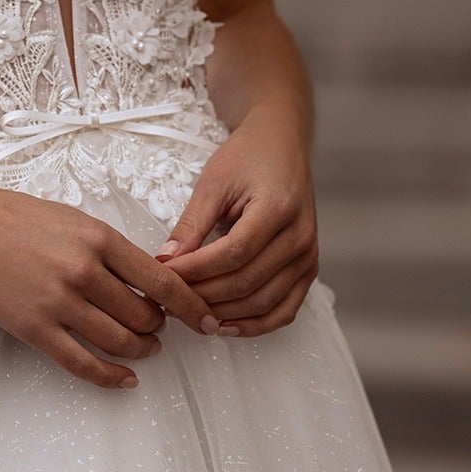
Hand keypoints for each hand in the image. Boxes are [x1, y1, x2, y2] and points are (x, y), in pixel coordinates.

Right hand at [0, 178, 222, 388]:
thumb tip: (149, 277)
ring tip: (145, 348)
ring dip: (141, 350)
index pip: (163, 280)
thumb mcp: (72, 218)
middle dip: (160, 327)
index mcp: (98, 238)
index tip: (207, 319)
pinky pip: (82, 362)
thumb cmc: (13, 217)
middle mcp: (84, 271)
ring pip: (120, 341)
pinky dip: (110, 376)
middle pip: (145, 315)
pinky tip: (125, 379)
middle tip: (160, 328)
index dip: (192, 306)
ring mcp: (58, 302)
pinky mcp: (34, 328)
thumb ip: (110, 247)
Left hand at [154, 109, 318, 337]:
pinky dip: (256, 324)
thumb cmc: (247, 157)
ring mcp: (308, 256)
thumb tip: (166, 262)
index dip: (195, 271)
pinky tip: (225, 326)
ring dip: (224, 314)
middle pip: (247, 282)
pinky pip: (285, 310)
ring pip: (264, 302)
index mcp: (278, 208)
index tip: (162, 275)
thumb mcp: (213, 183)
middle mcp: (300, 237)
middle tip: (167, 300)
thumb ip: (191, 224)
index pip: (233, 253)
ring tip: (188, 314)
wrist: (282, 145)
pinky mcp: (308, 269)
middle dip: (203, 296)